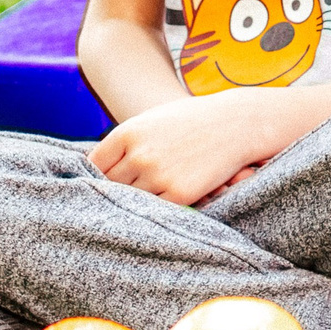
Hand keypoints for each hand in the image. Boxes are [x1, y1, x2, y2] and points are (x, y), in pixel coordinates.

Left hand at [89, 95, 271, 206]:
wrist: (236, 122)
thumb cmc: (193, 120)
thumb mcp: (152, 121)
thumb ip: (126, 142)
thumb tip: (98, 169)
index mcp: (127, 133)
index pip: (94, 165)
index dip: (96, 175)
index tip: (101, 182)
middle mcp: (139, 155)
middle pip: (110, 185)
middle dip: (114, 190)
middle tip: (120, 195)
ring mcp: (158, 175)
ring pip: (131, 200)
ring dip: (136, 201)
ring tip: (143, 199)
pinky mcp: (178, 193)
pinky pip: (155, 209)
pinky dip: (157, 208)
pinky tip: (163, 201)